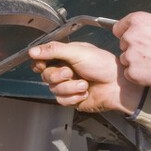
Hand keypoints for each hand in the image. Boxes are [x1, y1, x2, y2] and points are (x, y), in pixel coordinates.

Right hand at [29, 41, 143, 113]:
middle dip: (58, 75)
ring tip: (84, 83)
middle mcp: (65, 70)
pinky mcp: (72, 99)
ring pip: (53, 89)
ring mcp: (68, 85)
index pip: (43, 59)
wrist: (117, 85)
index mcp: (65, 55)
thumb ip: (54, 50)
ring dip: (70, 87)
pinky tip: (85, 92)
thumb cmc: (103, 65)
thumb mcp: (77, 52)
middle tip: (71, 72)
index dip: (40, 63)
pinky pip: (61, 100)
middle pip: (46, 75)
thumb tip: (33, 51)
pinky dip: (73, 97)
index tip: (42, 64)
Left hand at [114, 12, 150, 87]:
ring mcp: (130, 55)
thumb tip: (141, 27)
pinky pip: (129, 74)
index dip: (126, 34)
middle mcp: (130, 36)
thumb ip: (147, 24)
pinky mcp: (133, 72)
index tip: (134, 39)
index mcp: (137, 21)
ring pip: (125, 59)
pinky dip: (138, 75)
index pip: (118, 28)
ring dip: (135, 62)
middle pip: (123, 44)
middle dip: (133, 48)